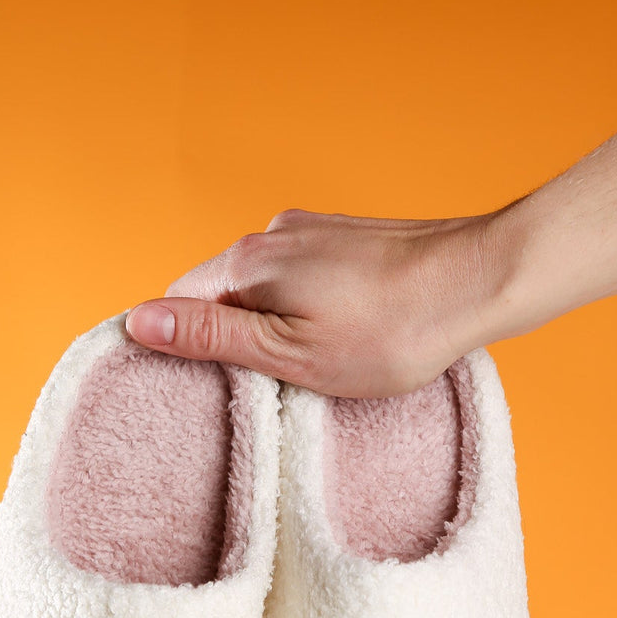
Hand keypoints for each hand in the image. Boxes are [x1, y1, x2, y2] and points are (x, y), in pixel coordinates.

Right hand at [126, 210, 498, 397]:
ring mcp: (311, 230)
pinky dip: (299, 305)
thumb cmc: (391, 333)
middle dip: (225, 336)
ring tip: (303, 365)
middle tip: (257, 385)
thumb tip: (138, 321)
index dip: (179, 346)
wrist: (479, 283)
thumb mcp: (291, 353)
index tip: (200, 387)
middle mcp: (270, 234)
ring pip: (260, 284)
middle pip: (217, 292)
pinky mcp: (344, 237)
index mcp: (247, 265)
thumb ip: (212, 337)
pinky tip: (334, 334)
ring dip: (266, 322)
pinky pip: (297, 274)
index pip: (177, 303)